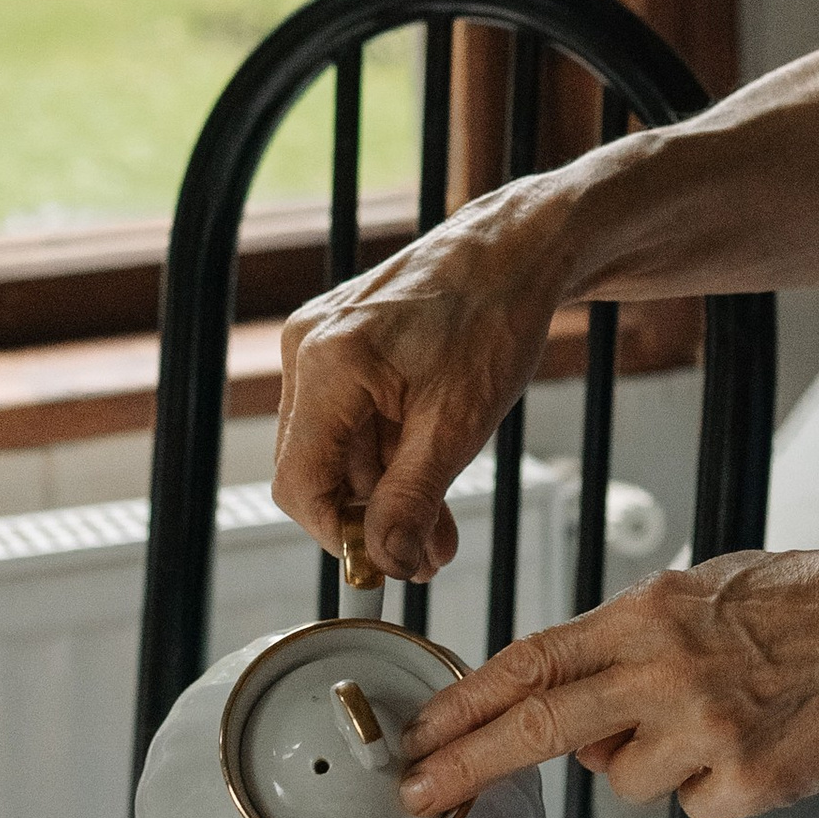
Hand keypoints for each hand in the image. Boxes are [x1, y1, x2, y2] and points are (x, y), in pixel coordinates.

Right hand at [272, 171, 590, 584]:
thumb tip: (388, 560)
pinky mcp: (347, 345)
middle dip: (372, 518)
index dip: (340, 536)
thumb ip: (413, 500)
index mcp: (326, 364)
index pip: (299, 483)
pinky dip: (391, 456)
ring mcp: (324, 344)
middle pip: (318, 469)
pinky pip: (354, 420)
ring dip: (387, 493)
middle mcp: (309, 349)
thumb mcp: (457, 425)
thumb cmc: (494, 315)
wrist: (519, 252)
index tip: (384, 565)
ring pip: (340, 450)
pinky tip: (430, 483)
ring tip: (440, 531)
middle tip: (426, 557)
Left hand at [394, 545, 818, 817]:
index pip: (533, 660)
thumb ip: (634, 637)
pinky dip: (711, 787)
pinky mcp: (745, 782)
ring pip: (623, 782)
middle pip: (541, 728)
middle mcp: (667, 669)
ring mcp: (705, 729)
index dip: (466, 701)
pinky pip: (690, 805)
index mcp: (650, 613)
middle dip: (467, 762)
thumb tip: (576, 702)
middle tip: (416, 791)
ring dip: (650, 764)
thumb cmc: (808, 602)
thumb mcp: (705, 588)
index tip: (420, 731)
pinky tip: (754, 744)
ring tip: (717, 719)